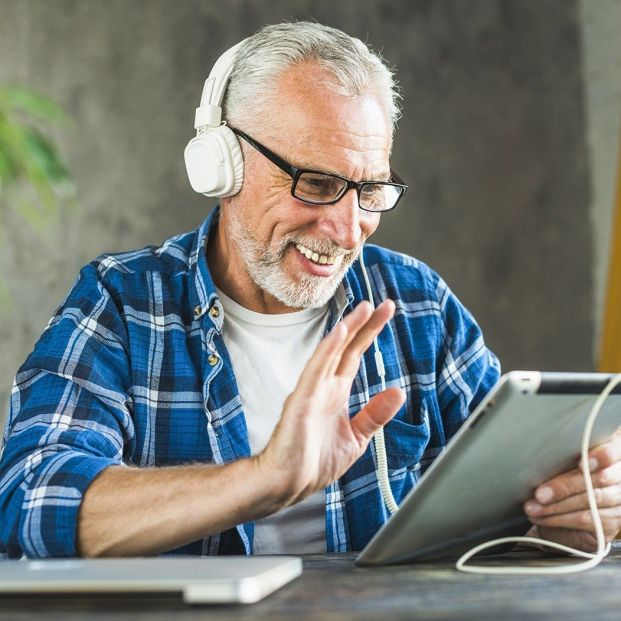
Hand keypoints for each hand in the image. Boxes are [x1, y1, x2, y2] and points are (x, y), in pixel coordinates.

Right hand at [257, 299, 404, 507]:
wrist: (289, 485)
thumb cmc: (314, 462)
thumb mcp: (356, 437)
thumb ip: (375, 414)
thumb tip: (398, 391)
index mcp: (337, 392)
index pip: (356, 354)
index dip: (370, 332)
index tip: (386, 312)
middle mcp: (325, 386)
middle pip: (347, 347)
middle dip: (364, 324)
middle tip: (383, 304)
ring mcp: (312, 391)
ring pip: (331, 352)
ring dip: (347, 329)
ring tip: (363, 309)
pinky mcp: (301, 400)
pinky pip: (315, 371)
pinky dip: (327, 351)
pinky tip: (339, 334)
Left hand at [523, 429, 620, 550]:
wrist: (581, 497)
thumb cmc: (569, 467)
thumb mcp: (568, 456)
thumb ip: (564, 453)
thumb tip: (537, 456)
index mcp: (613, 451)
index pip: (612, 452)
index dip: (600, 457)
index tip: (581, 463)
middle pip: (598, 480)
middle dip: (565, 487)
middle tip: (539, 494)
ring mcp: (620, 499)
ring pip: (591, 503)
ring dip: (557, 507)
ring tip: (533, 508)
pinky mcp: (614, 520)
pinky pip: (589, 520)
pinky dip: (561, 519)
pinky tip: (543, 518)